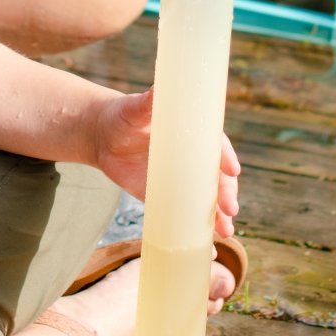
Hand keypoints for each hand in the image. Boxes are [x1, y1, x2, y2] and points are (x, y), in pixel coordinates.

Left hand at [91, 91, 242, 238]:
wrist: (103, 137)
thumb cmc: (122, 116)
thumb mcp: (135, 108)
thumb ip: (148, 101)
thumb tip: (158, 88)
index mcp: (192, 131)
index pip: (215, 145)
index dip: (225, 157)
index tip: (232, 170)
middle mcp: (193, 156)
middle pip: (216, 177)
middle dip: (226, 193)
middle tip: (230, 209)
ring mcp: (183, 179)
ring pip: (207, 199)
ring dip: (219, 216)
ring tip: (226, 231)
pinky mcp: (168, 196)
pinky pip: (186, 214)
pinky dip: (198, 231)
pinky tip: (208, 247)